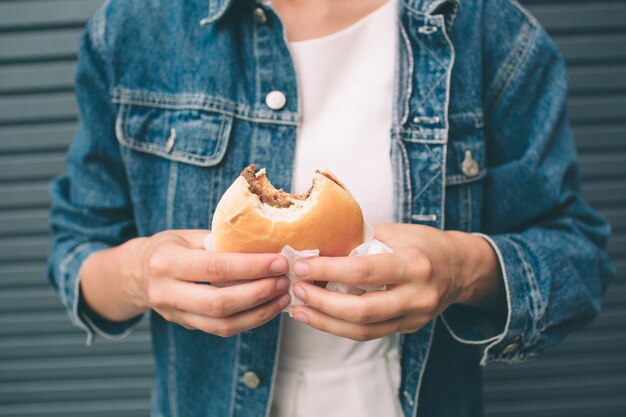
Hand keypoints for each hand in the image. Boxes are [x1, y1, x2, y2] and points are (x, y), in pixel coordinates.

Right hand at [82, 230, 290, 336]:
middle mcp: (167, 292)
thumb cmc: (170, 247)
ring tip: (283, 296)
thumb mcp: (188, 235)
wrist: (137, 273)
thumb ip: (220, 241)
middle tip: (284, 280)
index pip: (216, 268)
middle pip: (220, 303)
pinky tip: (269, 307)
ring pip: (222, 324)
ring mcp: (175, 314)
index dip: (251, 267)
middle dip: (259, 293)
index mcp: (167, 262)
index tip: (279, 261)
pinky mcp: (186, 325)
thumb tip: (264, 243)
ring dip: (260, 312)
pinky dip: (250, 320)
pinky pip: (222, 329)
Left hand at [289, 224, 503, 340]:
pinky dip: (341, 327)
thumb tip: (319, 247)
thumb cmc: (424, 244)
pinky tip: (321, 317)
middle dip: (323, 303)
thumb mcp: (397, 232)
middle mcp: (417, 295)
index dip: (329, 271)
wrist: (462, 268)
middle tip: (297, 290)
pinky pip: (371, 333)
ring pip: (364, 330)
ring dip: (326, 323)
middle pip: (363, 310)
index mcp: (414, 264)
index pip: (364, 272)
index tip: (302, 266)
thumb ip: (362, 240)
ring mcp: (415, 317)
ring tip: (300, 311)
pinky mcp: (409, 328)